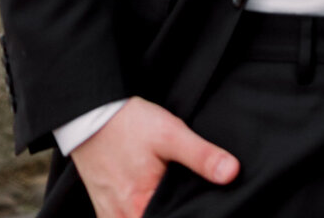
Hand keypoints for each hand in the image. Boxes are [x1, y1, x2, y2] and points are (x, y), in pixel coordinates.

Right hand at [72, 96, 238, 217]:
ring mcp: (110, 216)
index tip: (199, 205)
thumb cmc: (129, 125)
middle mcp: (123, 217)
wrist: (91, 115)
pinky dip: (138, 214)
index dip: (188, 213)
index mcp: (140, 205)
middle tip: (184, 198)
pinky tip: (150, 202)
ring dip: (156, 213)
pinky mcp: (104, 209)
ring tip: (170, 198)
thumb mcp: (170, 134)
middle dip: (173, 211)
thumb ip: (201, 156)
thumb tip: (232, 173)